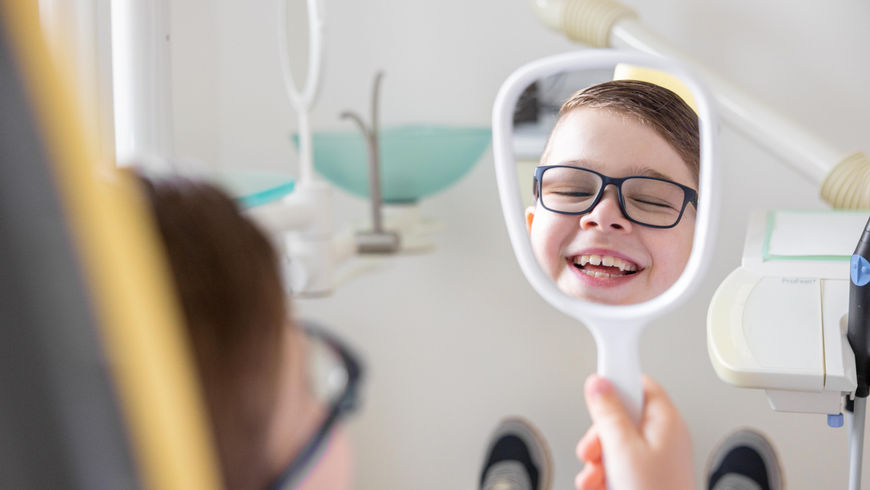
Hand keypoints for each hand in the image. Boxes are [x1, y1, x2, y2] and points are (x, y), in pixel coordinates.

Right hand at [574, 375, 693, 489]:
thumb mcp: (623, 448)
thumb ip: (609, 412)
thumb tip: (599, 383)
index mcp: (666, 421)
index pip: (640, 384)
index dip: (617, 383)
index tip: (597, 387)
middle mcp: (664, 438)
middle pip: (622, 417)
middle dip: (600, 434)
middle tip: (593, 448)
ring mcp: (657, 459)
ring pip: (617, 443)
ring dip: (598, 458)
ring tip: (595, 474)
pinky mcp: (648, 477)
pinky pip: (620, 464)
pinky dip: (604, 473)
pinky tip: (599, 484)